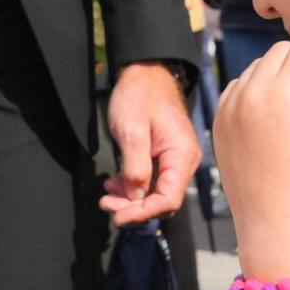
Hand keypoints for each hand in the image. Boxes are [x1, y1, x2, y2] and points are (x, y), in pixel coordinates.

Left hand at [102, 62, 197, 225]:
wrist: (145, 72)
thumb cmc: (139, 96)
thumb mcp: (132, 131)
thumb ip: (135, 167)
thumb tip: (136, 197)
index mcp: (181, 156)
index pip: (168, 200)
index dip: (143, 213)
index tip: (118, 217)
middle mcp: (183, 161)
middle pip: (162, 200)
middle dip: (133, 208)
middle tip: (106, 204)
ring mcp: (174, 160)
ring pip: (154, 193)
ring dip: (130, 199)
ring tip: (106, 195)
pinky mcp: (163, 158)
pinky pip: (150, 181)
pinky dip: (131, 186)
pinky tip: (113, 183)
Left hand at [212, 34, 289, 270]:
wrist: (276, 218)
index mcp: (287, 92)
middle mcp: (254, 92)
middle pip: (281, 50)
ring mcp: (231, 105)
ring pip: (258, 66)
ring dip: (279, 70)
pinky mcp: (219, 119)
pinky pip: (239, 86)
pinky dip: (257, 87)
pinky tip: (272, 109)